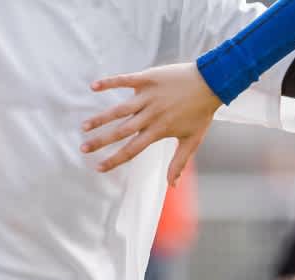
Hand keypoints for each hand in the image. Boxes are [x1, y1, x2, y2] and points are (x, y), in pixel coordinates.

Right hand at [83, 63, 220, 182]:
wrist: (212, 82)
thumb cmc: (201, 112)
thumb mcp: (193, 140)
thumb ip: (179, 163)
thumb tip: (172, 186)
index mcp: (158, 131)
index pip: (132, 149)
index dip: (114, 159)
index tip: (99, 168)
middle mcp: (150, 115)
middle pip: (121, 131)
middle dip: (101, 141)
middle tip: (83, 148)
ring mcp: (148, 96)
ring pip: (119, 109)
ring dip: (101, 118)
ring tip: (84, 126)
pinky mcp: (148, 78)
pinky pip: (125, 80)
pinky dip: (109, 82)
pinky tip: (93, 87)